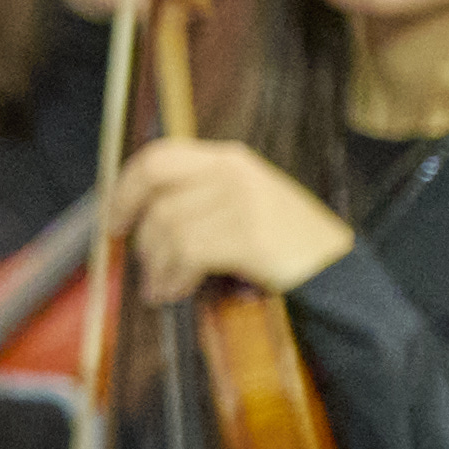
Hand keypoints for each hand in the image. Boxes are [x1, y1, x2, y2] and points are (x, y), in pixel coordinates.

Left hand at [115, 137, 354, 303]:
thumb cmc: (283, 244)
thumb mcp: (244, 205)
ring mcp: (242, 200)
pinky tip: (175, 291)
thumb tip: (138, 218)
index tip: (114, 217)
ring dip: (156, 264)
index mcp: (229, 160)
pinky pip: (187, 253)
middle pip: (153, 183)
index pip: (159, 156)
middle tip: (128, 250)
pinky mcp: (248, 234)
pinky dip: (172, 277)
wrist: (335, 269)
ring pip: (166, 226)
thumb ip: (200, 199)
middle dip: (130, 218)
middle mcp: (233, 172)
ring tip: (161, 286)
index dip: (126, 186)